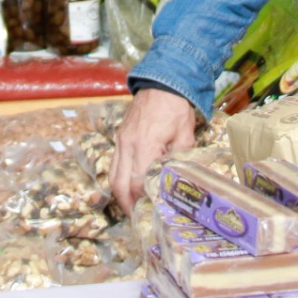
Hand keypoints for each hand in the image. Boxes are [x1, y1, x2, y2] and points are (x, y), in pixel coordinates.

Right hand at [110, 87, 198, 213]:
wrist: (162, 81)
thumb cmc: (175, 107)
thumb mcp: (185, 135)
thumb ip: (179, 158)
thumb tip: (178, 178)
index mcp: (144, 145)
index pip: (137, 182)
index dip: (142, 200)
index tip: (150, 212)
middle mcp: (127, 145)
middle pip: (119, 183)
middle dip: (125, 203)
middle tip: (136, 217)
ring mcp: (121, 140)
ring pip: (113, 173)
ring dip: (119, 192)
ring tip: (131, 205)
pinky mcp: (120, 136)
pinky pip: (115, 162)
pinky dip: (119, 176)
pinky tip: (129, 183)